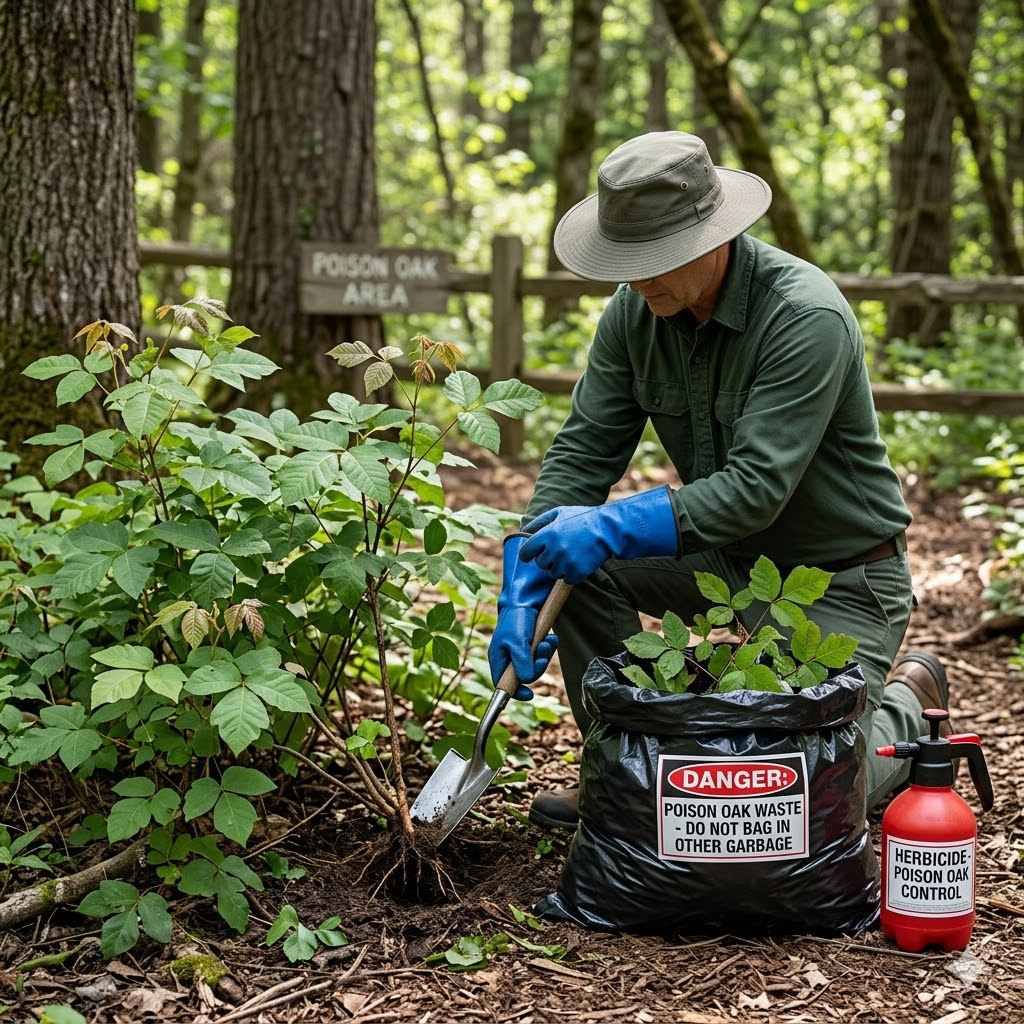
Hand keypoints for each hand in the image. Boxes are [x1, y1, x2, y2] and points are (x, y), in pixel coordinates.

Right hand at [487, 534, 558, 699]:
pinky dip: (549, 647)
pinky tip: (550, 637)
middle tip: (543, 651)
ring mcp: (521, 651)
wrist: (527, 599)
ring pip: (536, 665)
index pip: (503, 684)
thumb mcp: (518, 642)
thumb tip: (527, 680)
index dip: (515, 693)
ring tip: (548, 640)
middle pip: (525, 676)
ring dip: (545, 654)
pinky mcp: (532, 644)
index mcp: (498, 658)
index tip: (529, 694)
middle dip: (538, 665)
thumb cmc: (517, 619)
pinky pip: (543, 653)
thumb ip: (522, 663)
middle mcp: (509, 657)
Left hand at [520, 485, 678, 583]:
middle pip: (540, 564)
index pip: (526, 553)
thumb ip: (539, 521)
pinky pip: (567, 580)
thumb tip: (524, 531)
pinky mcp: (578, 571)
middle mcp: (554, 549)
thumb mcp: (559, 513)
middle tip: (558, 552)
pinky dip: (571, 574)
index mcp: (547, 534)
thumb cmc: (582, 519)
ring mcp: (566, 562)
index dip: (527, 554)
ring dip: (559, 567)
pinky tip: (578, 563)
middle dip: (546, 559)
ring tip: (570, 556)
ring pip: (553, 573)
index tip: (531, 555)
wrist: (607, 529)